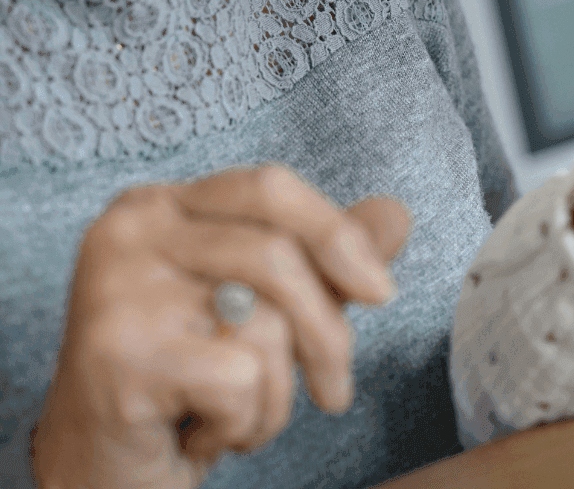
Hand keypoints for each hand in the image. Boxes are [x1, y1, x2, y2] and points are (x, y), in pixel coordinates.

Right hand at [31, 165, 410, 488]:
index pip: (270, 188)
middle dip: (327, 332)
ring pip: (264, 322)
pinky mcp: (118, 357)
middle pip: (276, 256)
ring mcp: (116, 290)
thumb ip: (325, 258)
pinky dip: (244, 425)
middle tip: (337, 392)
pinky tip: (201, 437)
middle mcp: (129, 231)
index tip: (383, 291)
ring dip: (276, 395)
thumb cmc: (188, 383)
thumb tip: (395, 214)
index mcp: (162, 205)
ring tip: (237, 419)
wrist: (103, 477)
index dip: (337, 234)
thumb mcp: (265, 308)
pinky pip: (239, 381)